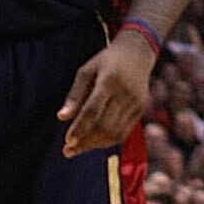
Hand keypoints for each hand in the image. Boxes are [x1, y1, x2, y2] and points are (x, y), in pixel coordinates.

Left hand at [59, 32, 154, 156]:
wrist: (137, 53)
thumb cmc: (106, 62)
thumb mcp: (86, 70)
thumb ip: (74, 94)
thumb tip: (62, 117)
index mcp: (110, 79)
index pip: (93, 110)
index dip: (80, 128)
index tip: (67, 141)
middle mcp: (126, 92)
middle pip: (105, 125)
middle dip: (85, 141)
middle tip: (68, 150)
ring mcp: (136, 102)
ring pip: (115, 132)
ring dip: (95, 144)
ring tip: (78, 148)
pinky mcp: (141, 108)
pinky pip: (123, 132)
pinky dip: (107, 141)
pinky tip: (94, 142)